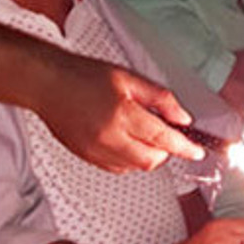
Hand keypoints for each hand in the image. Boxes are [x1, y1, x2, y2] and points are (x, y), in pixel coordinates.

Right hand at [34, 61, 205, 172]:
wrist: (46, 84)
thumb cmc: (82, 75)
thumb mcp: (128, 78)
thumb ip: (159, 99)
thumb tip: (183, 118)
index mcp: (122, 114)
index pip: (163, 138)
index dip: (185, 147)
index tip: (198, 152)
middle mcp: (109, 138)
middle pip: (151, 161)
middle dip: (165, 152)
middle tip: (166, 136)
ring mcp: (96, 151)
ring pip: (134, 167)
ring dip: (147, 156)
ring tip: (141, 133)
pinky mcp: (86, 157)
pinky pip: (116, 168)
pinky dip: (129, 160)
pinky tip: (126, 141)